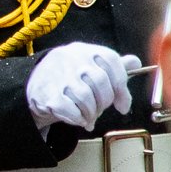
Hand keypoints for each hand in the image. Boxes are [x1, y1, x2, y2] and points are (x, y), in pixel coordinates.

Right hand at [25, 41, 141, 132]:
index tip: (123, 104)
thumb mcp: (89, 63)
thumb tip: (135, 63)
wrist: (35, 81)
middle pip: (101, 82)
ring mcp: (59, 77)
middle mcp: (73, 60)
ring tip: (90, 116)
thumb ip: (113, 65)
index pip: (112, 61)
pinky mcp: (49, 95)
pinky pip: (71, 110)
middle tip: (102, 109)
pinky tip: (80, 120)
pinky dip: (79, 119)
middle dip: (105, 101)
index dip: (122, 86)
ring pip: (86, 98)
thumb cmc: (69, 73)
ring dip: (92, 113)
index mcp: (86, 51)